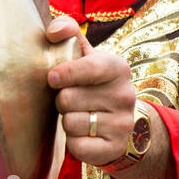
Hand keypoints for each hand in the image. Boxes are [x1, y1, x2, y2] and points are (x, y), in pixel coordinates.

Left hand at [46, 15, 135, 165]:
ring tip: (79, 115)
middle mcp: (126, 95)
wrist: (119, 121)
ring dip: (66, 121)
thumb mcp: (84, 55)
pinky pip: (77, 146)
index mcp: (118, 68)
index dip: (64, 73)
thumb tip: (54, 31)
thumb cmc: (91, 83)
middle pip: (68, 99)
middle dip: (61, 100)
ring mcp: (123, 124)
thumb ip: (68, 33)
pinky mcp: (114, 148)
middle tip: (72, 100)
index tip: (52, 78)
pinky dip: (73, 142)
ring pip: (70, 123)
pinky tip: (83, 134)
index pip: (89, 67)